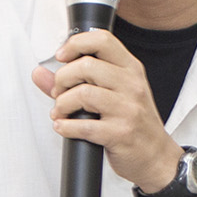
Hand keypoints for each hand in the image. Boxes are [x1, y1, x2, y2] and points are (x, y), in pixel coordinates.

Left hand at [30, 28, 180, 192]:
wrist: (157, 157)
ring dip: (62, 104)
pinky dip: (66, 127)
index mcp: (131, 69)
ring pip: (83, 94)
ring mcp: (128, 109)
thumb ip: (75, 81)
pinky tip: (64, 127)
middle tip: (59, 93)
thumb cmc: (135, 123)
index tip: (61, 56)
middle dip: (62, 79)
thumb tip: (39, 73)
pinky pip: (84, 126)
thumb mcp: (114, 94)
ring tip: (61, 113)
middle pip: (86, 65)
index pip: (102, 39)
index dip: (75, 44)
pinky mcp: (120, 133)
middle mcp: (132, 85)